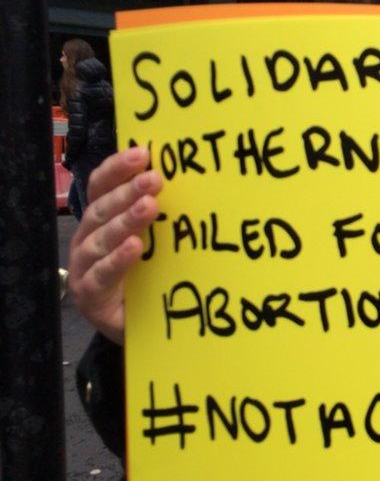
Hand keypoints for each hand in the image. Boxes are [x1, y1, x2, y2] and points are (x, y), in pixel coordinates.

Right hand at [68, 148, 161, 344]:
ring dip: (125, 220)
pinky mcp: (90, 296)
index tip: (143, 153)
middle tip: (156, 179)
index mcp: (103, 219)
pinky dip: (117, 260)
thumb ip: (164, 214)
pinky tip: (134, 247)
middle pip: (102, 208)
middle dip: (128, 191)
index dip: (118, 168)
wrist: (144, 327)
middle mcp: (89, 238)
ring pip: (100, 238)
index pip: (103, 186)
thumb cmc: (152, 277)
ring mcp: (85, 267)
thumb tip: (192, 177)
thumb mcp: (160, 241)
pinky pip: (101, 275)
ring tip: (149, 206)